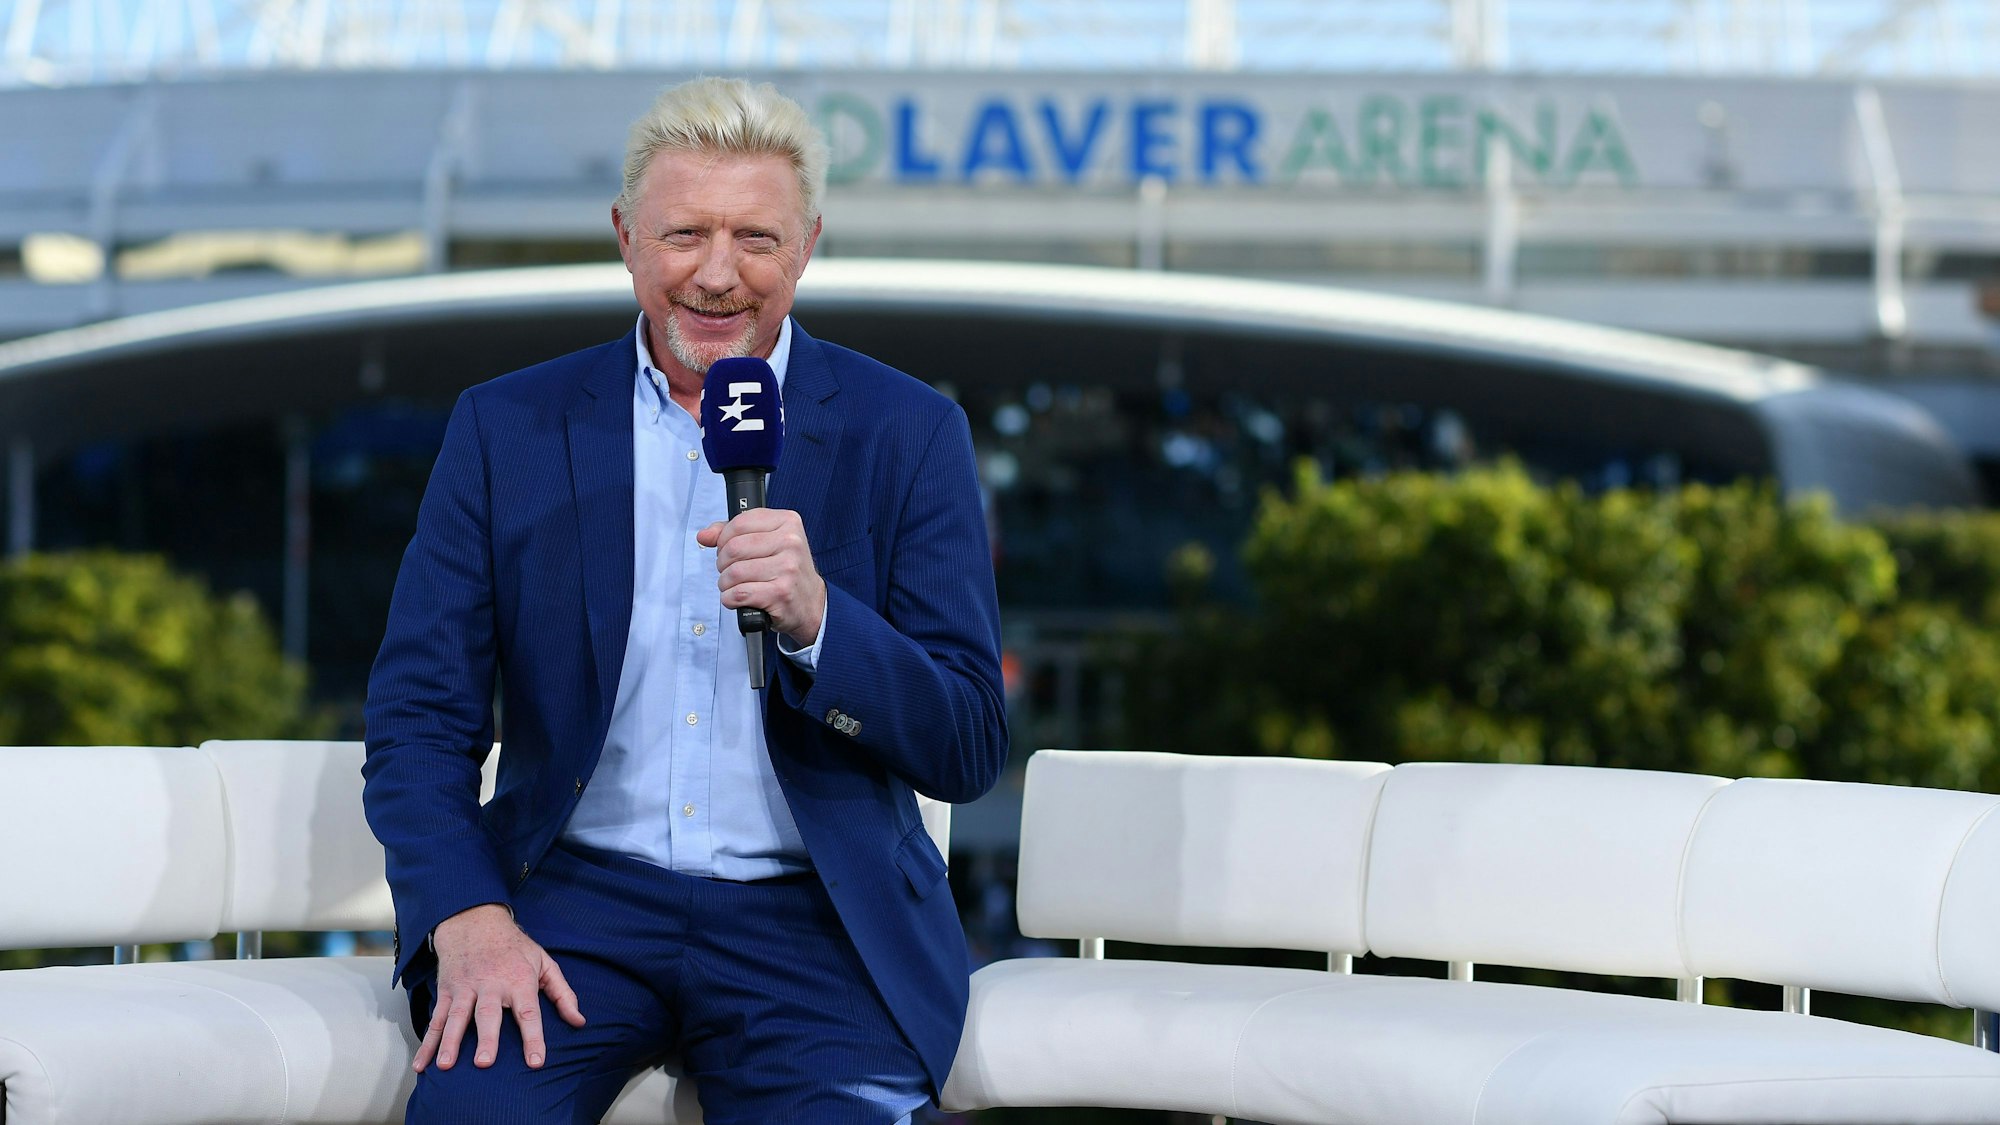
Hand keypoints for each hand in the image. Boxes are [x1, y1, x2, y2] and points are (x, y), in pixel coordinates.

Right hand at [415, 903, 585, 1073]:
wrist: (475, 920)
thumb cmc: (514, 948)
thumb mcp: (544, 963)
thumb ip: (563, 994)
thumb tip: (579, 1021)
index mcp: (519, 981)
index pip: (529, 1013)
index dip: (533, 1038)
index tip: (535, 1062)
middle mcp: (491, 985)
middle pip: (488, 1015)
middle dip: (486, 1039)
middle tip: (484, 1063)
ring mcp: (465, 989)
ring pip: (456, 1018)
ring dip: (450, 1042)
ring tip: (446, 1066)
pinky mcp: (447, 992)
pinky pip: (435, 1020)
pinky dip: (428, 1042)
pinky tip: (422, 1064)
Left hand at [697, 508, 826, 645]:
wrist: (811, 603)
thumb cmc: (786, 571)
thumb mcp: (767, 542)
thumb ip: (733, 534)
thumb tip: (704, 535)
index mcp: (788, 522)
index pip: (740, 522)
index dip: (724, 538)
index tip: (728, 549)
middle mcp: (791, 542)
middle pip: (733, 548)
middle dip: (723, 563)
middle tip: (731, 570)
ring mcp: (788, 568)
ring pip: (733, 572)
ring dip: (725, 584)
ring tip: (735, 586)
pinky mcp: (780, 593)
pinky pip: (738, 594)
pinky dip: (730, 599)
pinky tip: (739, 599)